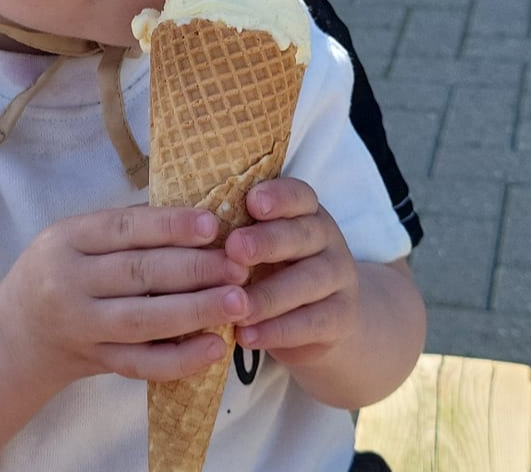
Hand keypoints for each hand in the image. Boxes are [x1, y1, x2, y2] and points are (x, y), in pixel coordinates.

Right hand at [0, 206, 250, 389]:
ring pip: (143, 320)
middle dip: (195, 270)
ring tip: (238, 302)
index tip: (212, 226)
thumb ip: (126, 227)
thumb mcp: (76, 236)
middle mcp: (68, 282)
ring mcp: (80, 326)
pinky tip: (215, 348)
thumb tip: (194, 217)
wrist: (16, 333)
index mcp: (66, 239)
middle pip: (138, 274)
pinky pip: (141, 364)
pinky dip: (180, 358)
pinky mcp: (94, 361)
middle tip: (239, 266)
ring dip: (196, 311)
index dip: (170, 226)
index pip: (124, 229)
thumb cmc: (60, 269)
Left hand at [223, 178, 358, 367]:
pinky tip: (247, 336)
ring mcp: (338, 277)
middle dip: (267, 241)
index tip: (252, 202)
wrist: (322, 321)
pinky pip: (311, 323)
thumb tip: (190, 226)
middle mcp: (326, 238)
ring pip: (308, 281)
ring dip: (268, 295)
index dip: (278, 196)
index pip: (298, 195)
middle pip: (302, 234)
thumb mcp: (259, 246)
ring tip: (236, 306)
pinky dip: (277, 330)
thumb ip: (237, 232)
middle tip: (235, 249)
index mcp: (305, 211)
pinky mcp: (341, 317)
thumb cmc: (272, 269)